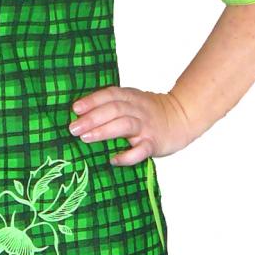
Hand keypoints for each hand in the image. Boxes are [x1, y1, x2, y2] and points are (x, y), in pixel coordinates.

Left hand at [68, 86, 193, 164]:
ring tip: (85, 138)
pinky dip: (127, 156)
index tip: (75, 109)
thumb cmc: (149, 113)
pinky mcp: (154, 143)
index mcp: (131, 97)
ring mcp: (146, 127)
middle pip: (114, 109)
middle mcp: (138, 110)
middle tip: (73, 128)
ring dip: (104, 131)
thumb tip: (78, 115)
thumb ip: (111, 105)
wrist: (181, 118)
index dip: (92, 101)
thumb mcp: (132, 101)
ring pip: (125, 125)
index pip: (110, 94)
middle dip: (92, 118)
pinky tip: (114, 160)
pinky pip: (141, 150)